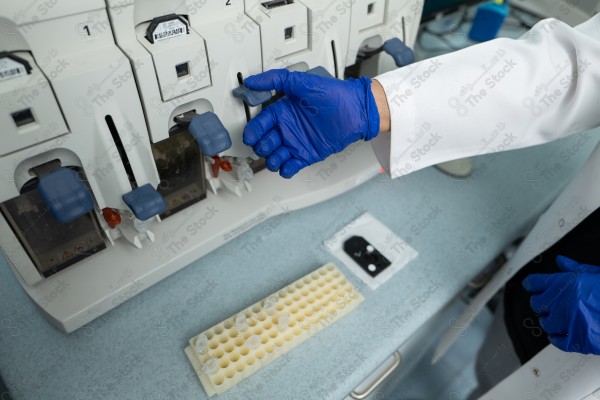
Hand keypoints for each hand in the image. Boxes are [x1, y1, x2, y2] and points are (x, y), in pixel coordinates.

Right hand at [242, 69, 379, 177]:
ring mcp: (297, 142)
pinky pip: (291, 167)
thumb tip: (251, 81)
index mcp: (283, 111)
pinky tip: (287, 166)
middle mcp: (288, 127)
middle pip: (264, 143)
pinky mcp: (307, 155)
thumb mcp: (302, 82)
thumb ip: (276, 80)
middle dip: (261, 147)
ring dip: (272, 160)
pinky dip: (286, 170)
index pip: (260, 124)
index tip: (250, 137)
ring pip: (275, 157)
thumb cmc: (334, 94)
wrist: (357, 111)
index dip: (253, 132)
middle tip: (266, 146)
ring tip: (277, 157)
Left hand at [522, 256, 599, 353]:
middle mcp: (565, 303)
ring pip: (546, 323)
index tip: (531, 286)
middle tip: (550, 304)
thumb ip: (574, 268)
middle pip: (537, 304)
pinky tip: (560, 333)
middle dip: (542, 304)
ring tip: (561, 318)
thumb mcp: (596, 273)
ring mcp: (570, 322)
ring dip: (550, 320)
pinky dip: (556, 338)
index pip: (535, 283)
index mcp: (567, 284)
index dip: (533, 285)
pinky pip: (557, 341)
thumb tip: (561, 261)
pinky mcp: (579, 340)